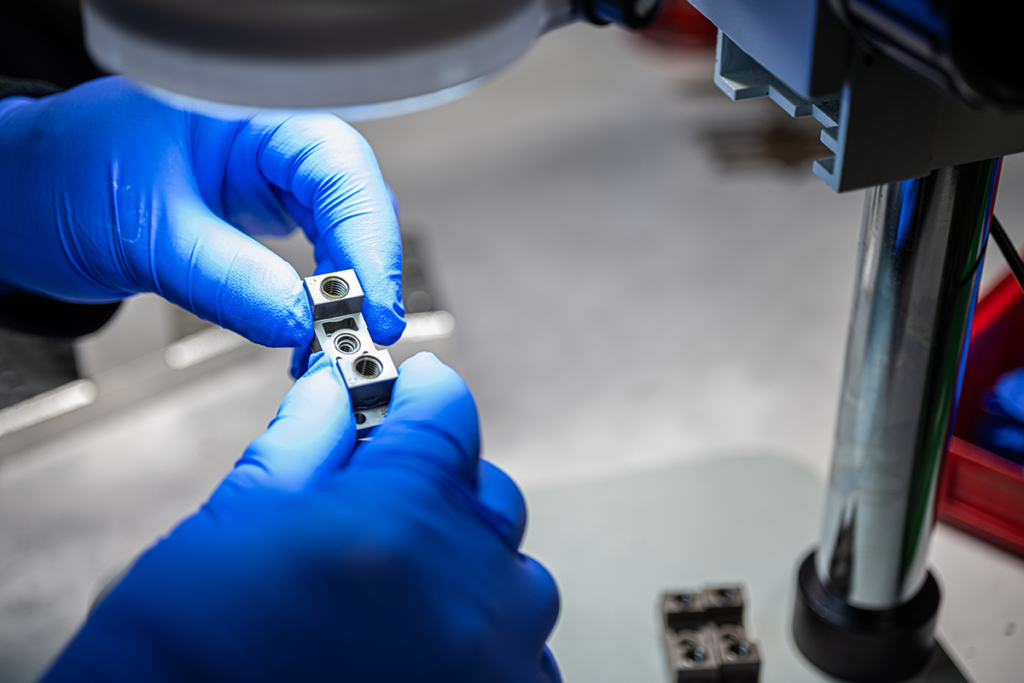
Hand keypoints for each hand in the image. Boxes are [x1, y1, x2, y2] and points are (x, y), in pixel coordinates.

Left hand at [0, 76, 403, 346]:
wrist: (21, 202)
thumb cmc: (59, 179)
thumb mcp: (145, 232)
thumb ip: (226, 280)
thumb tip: (299, 323)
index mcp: (246, 113)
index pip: (336, 166)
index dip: (367, 237)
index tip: (370, 305)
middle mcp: (267, 140)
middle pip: (352, 201)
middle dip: (363, 273)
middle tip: (364, 335)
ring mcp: (266, 179)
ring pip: (338, 234)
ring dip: (344, 295)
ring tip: (336, 344)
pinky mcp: (259, 218)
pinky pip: (310, 257)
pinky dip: (315, 302)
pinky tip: (310, 333)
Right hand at [41, 353, 560, 682]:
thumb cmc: (182, 661)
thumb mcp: (227, 531)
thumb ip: (299, 448)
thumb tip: (331, 397)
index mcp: (389, 527)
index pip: (445, 416)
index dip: (422, 393)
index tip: (414, 389)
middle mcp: (458, 593)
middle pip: (486, 492)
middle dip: (438, 484)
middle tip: (384, 500)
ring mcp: (487, 658)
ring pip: (515, 573)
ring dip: (467, 564)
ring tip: (397, 586)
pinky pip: (524, 648)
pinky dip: (484, 632)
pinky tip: (423, 637)